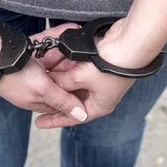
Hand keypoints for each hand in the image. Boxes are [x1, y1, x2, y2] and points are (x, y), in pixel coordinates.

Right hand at [0, 23, 88, 120]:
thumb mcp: (43, 90)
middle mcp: (36, 85)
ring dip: (67, 51)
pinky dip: (55, 38)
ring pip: (55, 59)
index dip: (79, 92)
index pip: (64, 100)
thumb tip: (81, 116)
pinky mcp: (26, 52)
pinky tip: (68, 30)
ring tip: (83, 40)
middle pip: (62, 77)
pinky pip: (45, 45)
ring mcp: (31, 68)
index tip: (95, 82)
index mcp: (39, 100)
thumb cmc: (11, 77)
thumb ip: (63, 100)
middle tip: (92, 57)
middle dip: (75, 67)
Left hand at [35, 18, 155, 128]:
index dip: (55, 119)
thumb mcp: (80, 77)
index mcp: (100, 105)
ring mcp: (100, 80)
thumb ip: (62, 83)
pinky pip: (78, 72)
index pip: (73, 116)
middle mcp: (100, 95)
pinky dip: (67, 70)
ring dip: (60, 82)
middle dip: (56, 97)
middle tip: (38, 101)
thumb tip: (48, 84)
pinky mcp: (98, 66)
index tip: (39, 122)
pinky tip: (54, 66)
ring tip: (42, 81)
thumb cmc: (111, 65)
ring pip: (74, 84)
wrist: (128, 43)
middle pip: (72, 100)